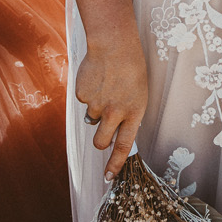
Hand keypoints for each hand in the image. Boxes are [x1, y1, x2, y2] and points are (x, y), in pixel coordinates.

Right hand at [76, 34, 148, 181]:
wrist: (113, 43)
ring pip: (91, 119)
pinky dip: (89, 92)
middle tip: (104, 123)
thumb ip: (127, 114)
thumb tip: (112, 131)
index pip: (124, 146)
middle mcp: (115, 112)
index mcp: (134, 112)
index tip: (109, 177)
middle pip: (101, 142)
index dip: (115, 164)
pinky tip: (97, 77)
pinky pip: (83, 101)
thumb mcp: (138, 93)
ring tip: (106, 86)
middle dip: (100, 139)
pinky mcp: (83, 96)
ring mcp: (97, 105)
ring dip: (96, 108)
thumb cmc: (130, 66)